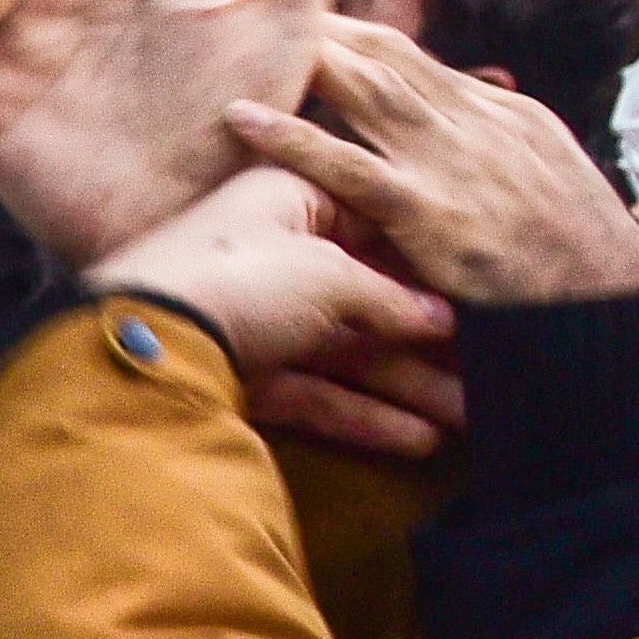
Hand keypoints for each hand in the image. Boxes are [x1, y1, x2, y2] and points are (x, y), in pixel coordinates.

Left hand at [79, 168, 460, 459]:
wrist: (143, 343)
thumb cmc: (239, 277)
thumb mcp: (330, 273)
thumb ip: (389, 296)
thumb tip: (440, 318)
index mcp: (288, 199)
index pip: (375, 222)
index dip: (430, 261)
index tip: (487, 292)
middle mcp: (272, 252)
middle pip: (366, 295)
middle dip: (430, 338)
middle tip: (496, 368)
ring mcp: (254, 316)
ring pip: (347, 350)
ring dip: (411, 385)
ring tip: (476, 416)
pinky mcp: (241, 373)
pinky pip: (315, 392)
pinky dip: (364, 416)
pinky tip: (422, 440)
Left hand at [225, 25, 638, 311]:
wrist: (618, 305)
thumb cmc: (578, 260)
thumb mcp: (545, 184)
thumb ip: (499, 153)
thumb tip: (474, 125)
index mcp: (501, 113)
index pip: (415, 60)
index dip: (355, 38)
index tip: (304, 20)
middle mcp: (474, 122)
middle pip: (384, 56)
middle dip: (321, 29)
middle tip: (252, 6)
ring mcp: (451, 164)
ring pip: (365, 93)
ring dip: (303, 62)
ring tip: (239, 38)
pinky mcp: (431, 212)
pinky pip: (348, 167)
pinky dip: (292, 140)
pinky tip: (241, 119)